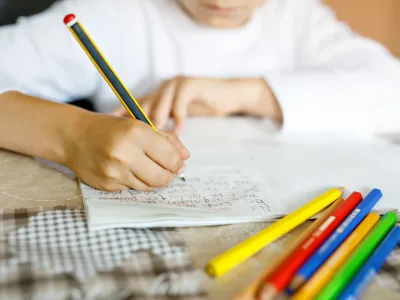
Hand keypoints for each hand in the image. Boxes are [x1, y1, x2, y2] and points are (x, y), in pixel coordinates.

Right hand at [64, 113, 189, 191]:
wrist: (74, 137)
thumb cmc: (111, 129)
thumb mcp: (140, 125)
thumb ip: (167, 139)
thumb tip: (185, 158)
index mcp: (135, 133)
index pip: (170, 158)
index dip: (177, 163)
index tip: (176, 162)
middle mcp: (124, 153)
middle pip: (162, 177)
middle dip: (167, 175)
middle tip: (164, 169)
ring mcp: (114, 172)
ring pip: (148, 186)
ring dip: (150, 178)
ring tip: (140, 165)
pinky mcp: (106, 185)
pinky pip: (132, 189)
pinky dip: (134, 181)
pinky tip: (124, 169)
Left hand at [110, 77, 282, 131]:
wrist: (226, 95)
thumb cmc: (200, 107)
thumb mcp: (177, 117)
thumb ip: (162, 126)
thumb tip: (144, 145)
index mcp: (156, 96)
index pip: (133, 105)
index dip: (121, 115)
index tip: (109, 129)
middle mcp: (162, 88)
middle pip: (144, 105)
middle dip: (139, 125)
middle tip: (134, 142)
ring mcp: (175, 84)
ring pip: (160, 104)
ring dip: (158, 122)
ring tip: (155, 139)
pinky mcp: (191, 84)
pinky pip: (181, 102)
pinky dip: (179, 117)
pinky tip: (180, 130)